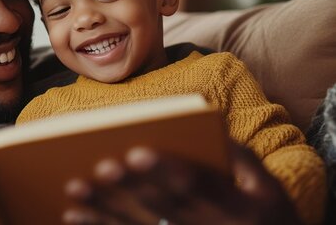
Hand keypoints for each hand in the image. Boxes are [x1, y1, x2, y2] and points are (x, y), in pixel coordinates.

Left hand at [62, 143, 300, 224]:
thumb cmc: (268, 216)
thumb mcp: (268, 187)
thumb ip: (241, 156)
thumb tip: (207, 127)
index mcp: (233, 206)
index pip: (196, 184)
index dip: (164, 169)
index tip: (136, 151)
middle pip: (159, 206)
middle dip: (128, 186)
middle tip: (100, 166)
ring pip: (137, 224)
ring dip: (102, 209)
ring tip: (74, 188)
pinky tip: (73, 217)